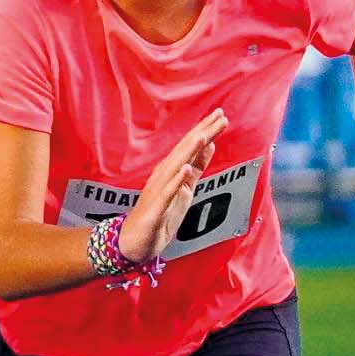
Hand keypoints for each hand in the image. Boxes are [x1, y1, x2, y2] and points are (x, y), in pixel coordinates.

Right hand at [119, 109, 224, 263]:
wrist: (134, 241)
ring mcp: (159, 191)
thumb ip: (196, 166)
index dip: (206, 130)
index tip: (220, 114)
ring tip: (202, 136)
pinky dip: (176, 180)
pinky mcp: (156, 208)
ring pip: (175, 167)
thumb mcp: (185, 188)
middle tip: (219, 115)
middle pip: (185, 151)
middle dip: (202, 133)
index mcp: (172, 172)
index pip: (191, 147)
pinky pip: (167, 193)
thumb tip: (209, 144)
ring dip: (188, 152)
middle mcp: (163, 176)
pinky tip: (184, 169)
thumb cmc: (161, 215)